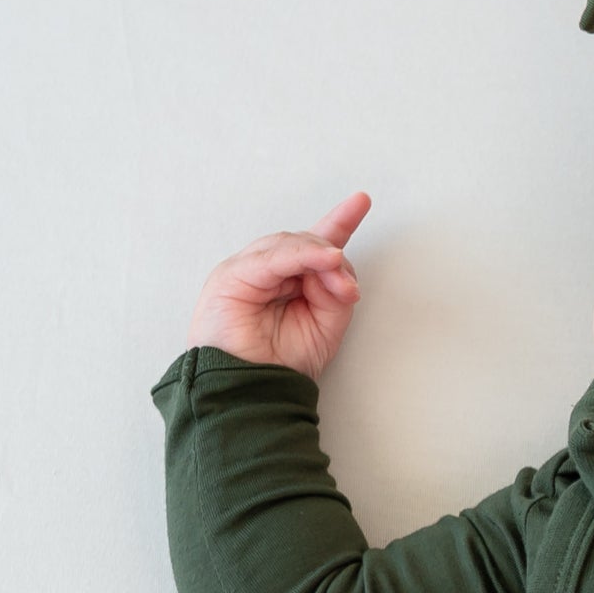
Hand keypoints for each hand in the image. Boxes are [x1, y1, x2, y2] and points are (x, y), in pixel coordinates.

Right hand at [189, 193, 373, 378]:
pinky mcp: (232, 276)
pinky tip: (322, 259)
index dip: (338, 222)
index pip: (313, 244)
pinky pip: (270, 258)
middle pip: (306, 243)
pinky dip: (299, 256)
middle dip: (334, 260)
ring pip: (290, 245)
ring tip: (339, 279)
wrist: (248, 390)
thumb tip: (339, 267)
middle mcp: (266, 270)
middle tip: (349, 291)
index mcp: (286, 281)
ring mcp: (247, 270)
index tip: (361, 201)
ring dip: (321, 258)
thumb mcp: (324, 327)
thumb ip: (335, 295)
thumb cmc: (280, 364)